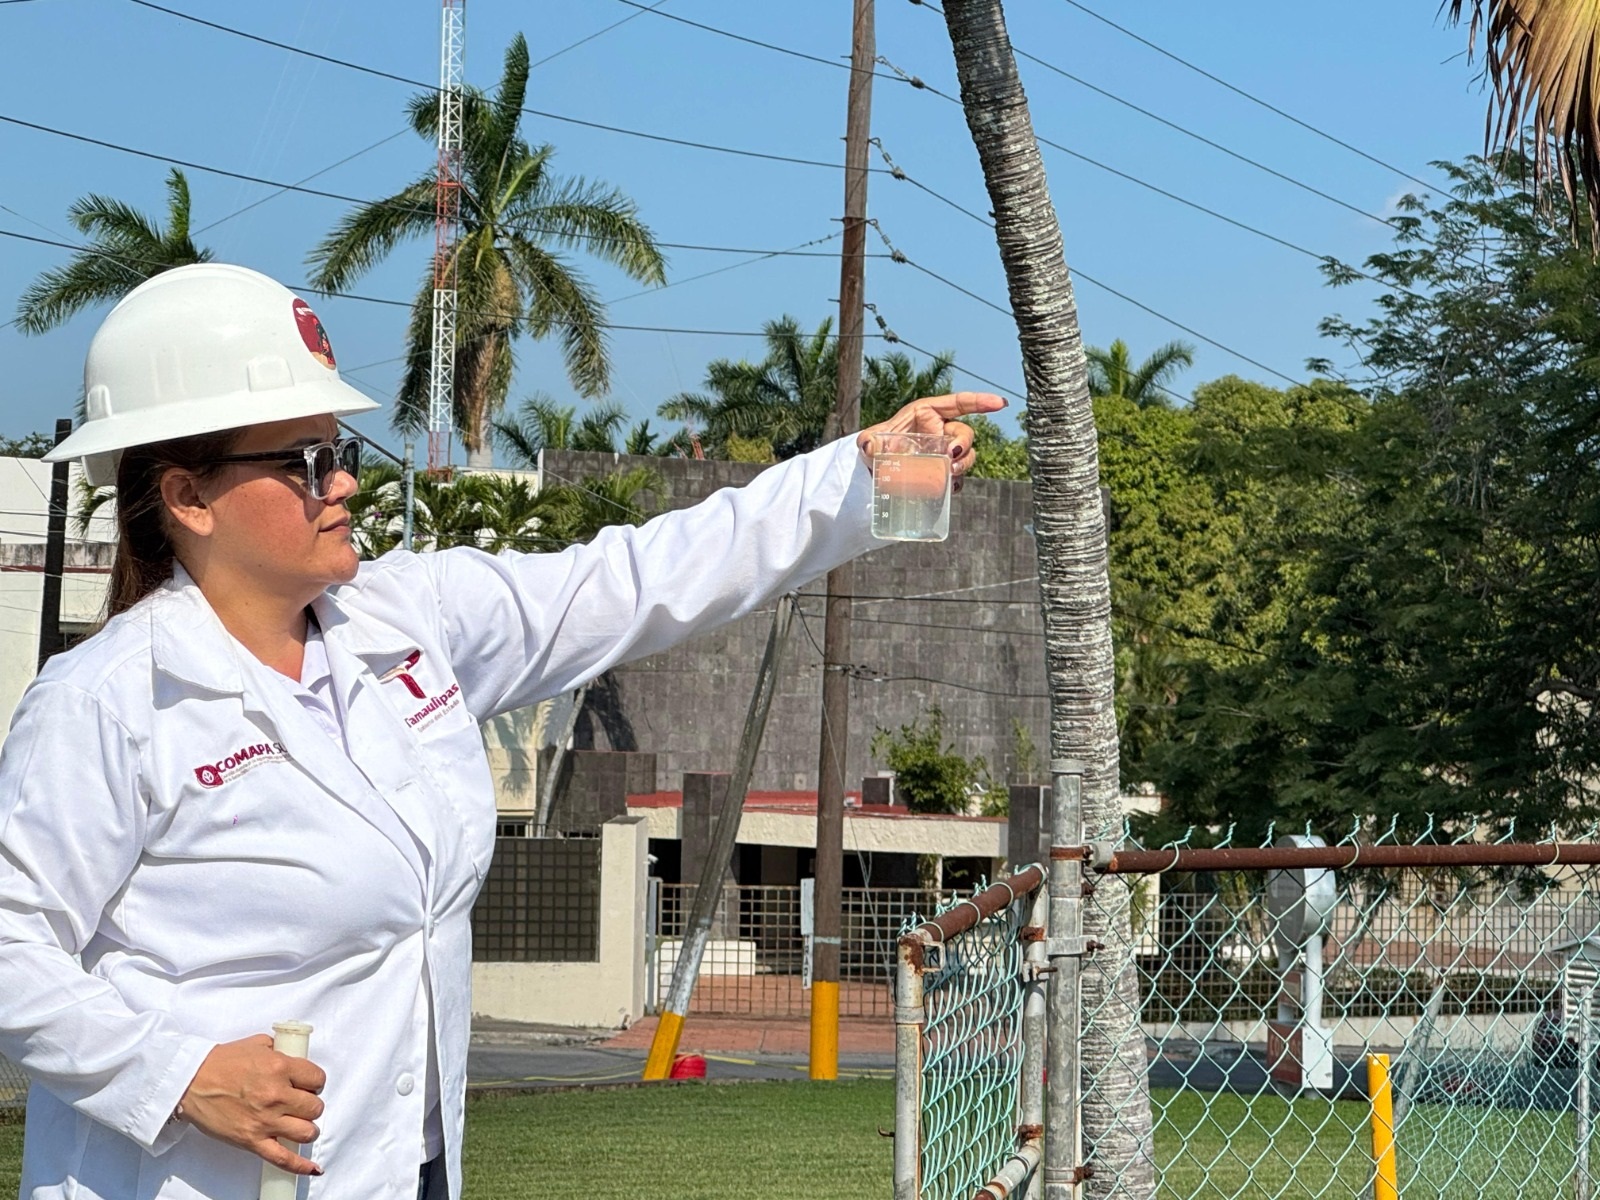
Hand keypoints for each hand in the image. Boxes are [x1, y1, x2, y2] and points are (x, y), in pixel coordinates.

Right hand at [177, 1035, 326, 1175]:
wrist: (190, 1081)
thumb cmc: (220, 1062)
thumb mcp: (257, 1044)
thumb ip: (280, 1049)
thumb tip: (294, 1055)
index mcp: (280, 1067)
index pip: (317, 1079)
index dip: (315, 1083)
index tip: (308, 1085)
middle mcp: (277, 1095)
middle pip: (315, 1107)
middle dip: (310, 1105)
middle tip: (300, 1104)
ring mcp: (265, 1120)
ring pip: (306, 1132)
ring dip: (307, 1129)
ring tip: (299, 1125)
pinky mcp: (252, 1141)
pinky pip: (283, 1158)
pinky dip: (300, 1166)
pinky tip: (313, 1169)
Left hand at [856, 392, 1006, 484]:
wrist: (874, 469)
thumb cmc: (876, 445)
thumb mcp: (869, 440)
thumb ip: (868, 441)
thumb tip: (870, 448)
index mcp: (927, 414)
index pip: (958, 403)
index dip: (980, 402)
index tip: (999, 404)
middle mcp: (940, 432)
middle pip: (965, 434)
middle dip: (964, 444)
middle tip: (951, 456)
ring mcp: (944, 453)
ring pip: (966, 456)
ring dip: (964, 464)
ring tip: (950, 473)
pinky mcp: (942, 473)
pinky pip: (957, 478)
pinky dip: (956, 484)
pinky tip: (948, 489)